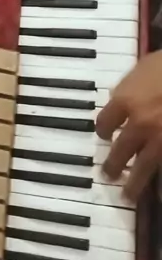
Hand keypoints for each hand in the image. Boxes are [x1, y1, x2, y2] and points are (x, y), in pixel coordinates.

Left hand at [96, 51, 161, 200]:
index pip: (105, 122)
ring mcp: (161, 140)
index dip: (104, 130)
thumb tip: (120, 95)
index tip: (106, 135)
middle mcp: (141, 124)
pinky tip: (159, 195)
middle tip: (109, 174)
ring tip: (128, 194)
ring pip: (144, 169)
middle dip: (113, 166)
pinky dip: (161, 186)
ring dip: (134, 184)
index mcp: (127, 100)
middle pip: (120, 152)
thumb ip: (132, 84)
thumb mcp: (147, 65)